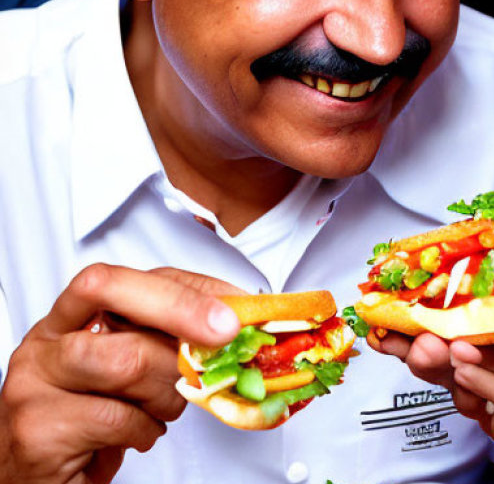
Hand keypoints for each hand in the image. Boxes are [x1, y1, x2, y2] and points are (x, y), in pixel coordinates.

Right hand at [0, 264, 243, 483]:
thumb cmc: (94, 422)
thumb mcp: (134, 370)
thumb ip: (169, 339)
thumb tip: (238, 319)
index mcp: (69, 317)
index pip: (121, 279)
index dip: (181, 287)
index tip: (231, 304)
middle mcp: (45, 341)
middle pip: (119, 304)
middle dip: (184, 315)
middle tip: (227, 336)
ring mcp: (34, 382)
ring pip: (127, 362)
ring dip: (167, 389)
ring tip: (163, 408)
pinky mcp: (38, 428)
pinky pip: (118, 417)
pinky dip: (146, 429)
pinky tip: (140, 434)